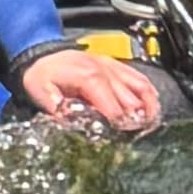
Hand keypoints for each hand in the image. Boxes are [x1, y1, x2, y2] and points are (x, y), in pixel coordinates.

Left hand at [21, 43, 161, 132]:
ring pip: (141, 89)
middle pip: (130, 102)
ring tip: (149, 127)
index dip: (118, 126)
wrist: (41, 52)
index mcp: (89, 77)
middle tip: (136, 140)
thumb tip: (71, 123)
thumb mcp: (41, 92)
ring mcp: (113, 67)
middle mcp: (105, 71)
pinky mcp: (116, 66)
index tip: (120, 140)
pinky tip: (152, 107)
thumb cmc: (41, 74)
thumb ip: (56, 109)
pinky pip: (139, 78)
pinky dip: (148, 94)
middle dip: (134, 123)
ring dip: (147, 110)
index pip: (113, 107)